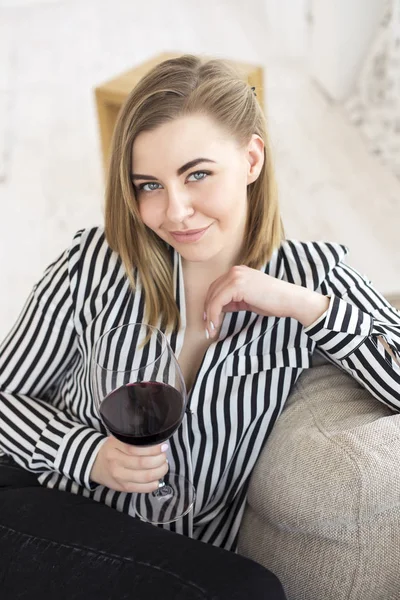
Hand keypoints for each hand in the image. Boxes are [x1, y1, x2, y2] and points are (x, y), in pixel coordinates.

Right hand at [90, 436, 168, 492]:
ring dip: (159, 472)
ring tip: (163, 466)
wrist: (95, 464)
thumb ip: (133, 440)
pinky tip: (157, 480)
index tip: (163, 446)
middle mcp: (116, 462)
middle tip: (164, 457)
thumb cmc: (111, 449)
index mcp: (115, 446)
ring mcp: (119, 476)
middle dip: (159, 460)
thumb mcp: (117, 438)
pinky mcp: (122, 487)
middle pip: (142, 463)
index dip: (153, 448)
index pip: (137, 448)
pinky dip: (153, 485)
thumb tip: (157, 442)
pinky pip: (141, 488)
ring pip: (144, 477)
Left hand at [203, 265, 329, 336]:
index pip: (216, 288)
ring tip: (210, 330)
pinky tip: (215, 325)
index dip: (210, 304)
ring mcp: (235, 276)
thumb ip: (234, 300)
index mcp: (238, 272)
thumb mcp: (248, 299)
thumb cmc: (273, 301)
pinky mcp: (236, 285)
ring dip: (209, 315)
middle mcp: (235, 271)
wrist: (290, 300)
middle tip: (207, 327)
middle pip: (212, 292)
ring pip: (213, 298)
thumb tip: (220, 308)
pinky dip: (213, 315)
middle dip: (207, 311)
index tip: (208, 319)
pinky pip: (217, 302)